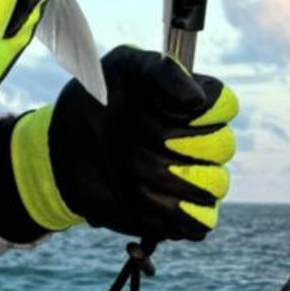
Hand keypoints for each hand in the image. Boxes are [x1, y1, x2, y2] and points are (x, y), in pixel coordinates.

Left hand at [11, 46, 238, 240]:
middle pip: (222, 145)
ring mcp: (195, 180)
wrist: (64, 148)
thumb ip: (161, 71)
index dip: (195, 109)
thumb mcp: (122, 68)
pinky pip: (199, 222)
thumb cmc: (96, 101)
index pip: (225, 105)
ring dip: (162, 174)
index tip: (157, 104)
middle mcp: (202, 141)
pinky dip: (164, 210)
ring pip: (213, 184)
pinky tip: (135, 194)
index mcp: (192, 103)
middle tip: (132, 134)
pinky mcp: (181, 217)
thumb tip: (197, 99)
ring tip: (129, 164)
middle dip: (168, 140)